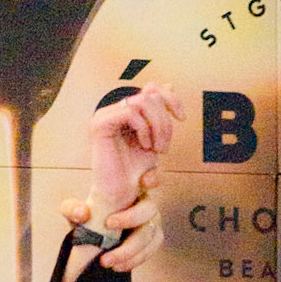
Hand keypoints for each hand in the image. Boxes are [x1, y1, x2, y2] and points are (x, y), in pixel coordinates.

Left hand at [60, 171, 163, 271]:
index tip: (145, 180)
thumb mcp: (74, 212)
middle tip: (108, 224)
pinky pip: (150, 250)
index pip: (148, 178)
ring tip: (107, 261)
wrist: (92, 239)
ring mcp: (151, 222)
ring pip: (149, 234)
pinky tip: (118, 266)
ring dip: (129, 249)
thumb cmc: (89, 218)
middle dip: (130, 218)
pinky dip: (135, 259)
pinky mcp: (152, 240)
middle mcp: (145, 203)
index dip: (153, 177)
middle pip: (149, 209)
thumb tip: (82, 213)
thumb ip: (73, 209)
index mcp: (130, 189)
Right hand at [85, 81, 183, 216]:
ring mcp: (105, 115)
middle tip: (164, 148)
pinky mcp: (99, 124)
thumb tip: (169, 86)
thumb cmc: (136, 172)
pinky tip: (145, 146)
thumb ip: (161, 116)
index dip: (171, 99)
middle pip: (150, 95)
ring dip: (157, 126)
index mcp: (128, 112)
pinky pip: (129, 112)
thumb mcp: (156, 140)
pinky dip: (144, 129)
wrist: (121, 195)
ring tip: (157, 149)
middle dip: (165, 121)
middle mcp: (115, 110)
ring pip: (142, 101)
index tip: (181, 118)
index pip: (152, 89)